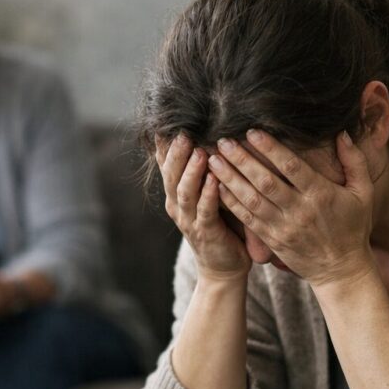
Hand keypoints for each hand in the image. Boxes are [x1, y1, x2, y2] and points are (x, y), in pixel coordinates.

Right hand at [157, 134, 250, 282]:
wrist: (223, 266)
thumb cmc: (219, 224)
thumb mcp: (205, 194)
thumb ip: (202, 171)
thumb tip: (207, 135)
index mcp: (175, 193)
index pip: (165, 164)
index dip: (165, 145)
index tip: (168, 122)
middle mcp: (177, 205)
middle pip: (170, 175)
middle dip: (177, 153)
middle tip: (183, 132)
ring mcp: (189, 220)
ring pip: (184, 192)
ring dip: (192, 172)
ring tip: (200, 152)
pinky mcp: (206, 232)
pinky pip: (205, 211)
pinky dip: (210, 194)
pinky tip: (216, 180)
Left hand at [210, 130, 375, 286]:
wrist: (340, 270)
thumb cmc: (353, 227)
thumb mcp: (363, 193)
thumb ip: (355, 161)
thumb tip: (342, 133)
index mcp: (321, 195)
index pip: (291, 167)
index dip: (270, 148)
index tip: (252, 132)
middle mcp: (299, 211)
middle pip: (265, 181)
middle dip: (241, 160)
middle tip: (223, 141)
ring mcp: (283, 227)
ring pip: (251, 200)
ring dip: (230, 179)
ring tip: (213, 160)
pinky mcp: (272, 240)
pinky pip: (248, 219)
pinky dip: (231, 202)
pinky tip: (218, 187)